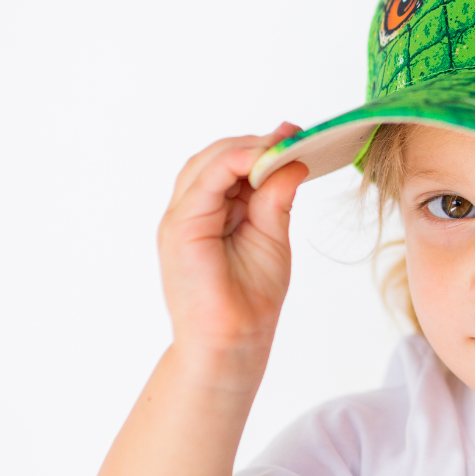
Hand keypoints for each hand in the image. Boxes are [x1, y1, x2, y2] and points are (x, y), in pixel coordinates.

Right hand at [158, 125, 308, 355]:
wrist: (233, 342)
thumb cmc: (250, 300)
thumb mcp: (272, 237)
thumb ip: (276, 199)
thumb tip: (292, 161)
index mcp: (209, 214)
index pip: (229, 167)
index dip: (260, 147)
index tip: (295, 135)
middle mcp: (190, 212)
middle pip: (214, 158)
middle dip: (253, 142)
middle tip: (291, 133)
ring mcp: (180, 218)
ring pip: (205, 162)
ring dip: (243, 148)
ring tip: (280, 143)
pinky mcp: (179, 227)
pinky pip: (203, 181)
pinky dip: (232, 162)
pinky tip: (261, 156)